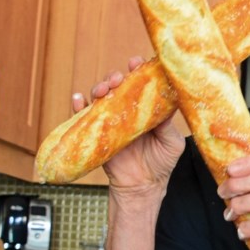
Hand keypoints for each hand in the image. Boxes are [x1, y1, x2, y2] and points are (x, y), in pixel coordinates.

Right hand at [73, 56, 184, 193]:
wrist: (144, 187)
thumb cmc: (162, 163)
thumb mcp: (172, 142)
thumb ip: (167, 124)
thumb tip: (166, 104)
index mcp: (146, 109)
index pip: (140, 85)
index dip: (138, 71)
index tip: (137, 63)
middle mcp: (127, 111)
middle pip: (117, 86)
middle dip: (115, 77)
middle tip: (118, 78)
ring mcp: (110, 120)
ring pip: (100, 97)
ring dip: (98, 88)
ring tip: (102, 90)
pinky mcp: (96, 132)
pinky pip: (83, 117)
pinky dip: (78, 106)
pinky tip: (79, 100)